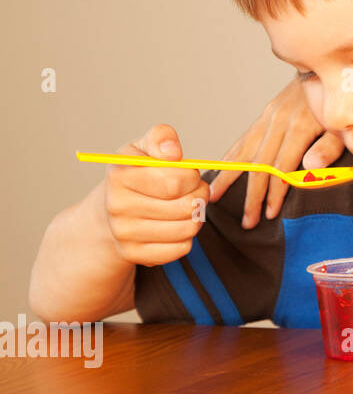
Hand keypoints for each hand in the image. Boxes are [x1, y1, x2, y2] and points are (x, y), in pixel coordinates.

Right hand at [103, 124, 209, 266]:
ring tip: (186, 207)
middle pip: (186, 207)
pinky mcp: (134, 255)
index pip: (176, 181)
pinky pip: (181, 249)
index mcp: (119, 176)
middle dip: (200, 196)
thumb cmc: (136, 173)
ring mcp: (124, 234)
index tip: (188, 174)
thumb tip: (172, 153)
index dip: (192, 177)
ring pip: (187, 229)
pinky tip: (175, 226)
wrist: (111, 209)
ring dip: (196, 217)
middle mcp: (117, 207)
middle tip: (194, 191)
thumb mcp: (144, 147)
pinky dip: (186, 237)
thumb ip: (161, 137)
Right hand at [208, 77, 343, 227]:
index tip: (269, 214)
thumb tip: (310, 167)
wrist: (332, 70)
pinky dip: (230, 156)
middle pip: (260, 164)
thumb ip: (329, 147)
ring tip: (214, 198)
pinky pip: (245, 138)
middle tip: (247, 221)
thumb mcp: (345, 126)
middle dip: (252, 195)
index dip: (274, 192)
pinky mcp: (267, 114)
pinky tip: (219, 170)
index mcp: (300, 126)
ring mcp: (270, 116)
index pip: (282, 167)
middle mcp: (280, 121)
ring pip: (245, 151)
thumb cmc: (344, 103)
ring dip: (230, 177)